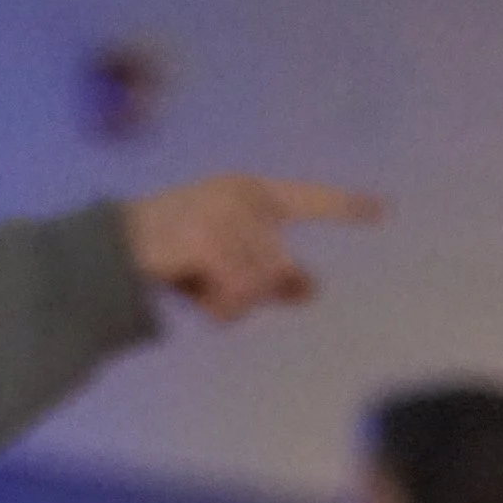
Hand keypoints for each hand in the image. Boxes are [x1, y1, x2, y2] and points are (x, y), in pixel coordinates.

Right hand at [123, 175, 382, 323]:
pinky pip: (235, 297)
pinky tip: (190, 288)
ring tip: (198, 283)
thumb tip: (313, 288)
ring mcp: (225, 215)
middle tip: (214, 283)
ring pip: (258, 289)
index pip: (309, 200)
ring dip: (230, 304)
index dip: (345, 207)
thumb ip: (273, 275)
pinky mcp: (208, 239)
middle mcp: (244, 196)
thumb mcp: (231, 262)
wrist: (118, 247)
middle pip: (281, 271)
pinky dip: (217, 309)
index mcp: (253, 193)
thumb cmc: (179, 255)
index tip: (384, 210)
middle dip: (253, 294)